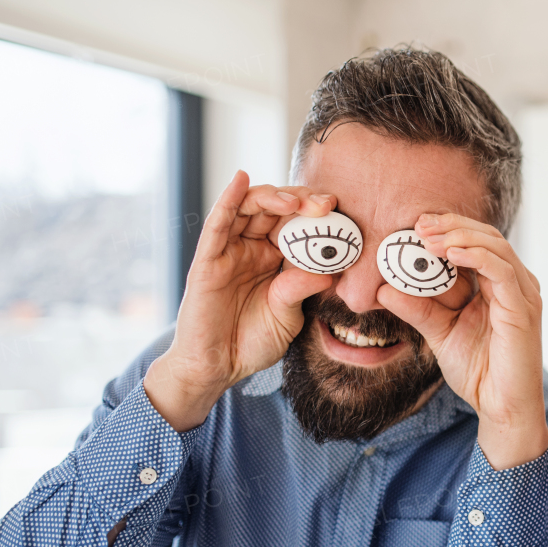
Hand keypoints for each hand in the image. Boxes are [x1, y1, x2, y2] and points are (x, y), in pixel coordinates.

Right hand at [144, 171, 336, 429]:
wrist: (218, 368)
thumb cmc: (252, 341)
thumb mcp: (288, 315)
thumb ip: (301, 288)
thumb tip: (330, 270)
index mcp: (274, 258)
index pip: (295, 223)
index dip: (315, 212)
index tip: (339, 210)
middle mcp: (252, 248)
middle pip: (274, 208)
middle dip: (300, 200)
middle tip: (325, 204)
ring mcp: (229, 251)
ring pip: (248, 208)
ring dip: (272, 196)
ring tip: (295, 200)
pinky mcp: (207, 260)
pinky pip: (217, 224)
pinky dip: (228, 199)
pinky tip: (241, 179)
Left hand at [375, 213, 547, 469]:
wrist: (501, 408)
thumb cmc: (479, 372)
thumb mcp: (439, 333)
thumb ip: (417, 308)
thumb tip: (383, 289)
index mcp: (497, 285)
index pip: (475, 242)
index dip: (448, 229)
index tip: (416, 225)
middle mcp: (514, 283)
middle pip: (487, 236)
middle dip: (452, 226)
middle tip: (419, 224)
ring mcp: (522, 294)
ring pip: (495, 246)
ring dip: (460, 236)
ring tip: (429, 238)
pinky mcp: (523, 309)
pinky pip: (502, 271)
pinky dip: (477, 257)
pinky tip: (451, 254)